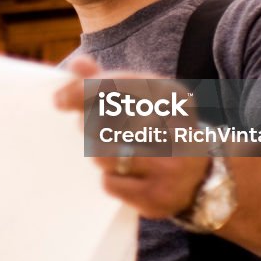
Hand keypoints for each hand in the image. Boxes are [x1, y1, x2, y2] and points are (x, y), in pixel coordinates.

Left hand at [54, 55, 210, 219]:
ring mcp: (169, 166)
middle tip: (84, 125)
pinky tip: (123, 174)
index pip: (118, 85)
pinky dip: (108, 178)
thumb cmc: (161, 130)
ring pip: (104, 152)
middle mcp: (176, 129)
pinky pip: (110, 183)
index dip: (83, 91)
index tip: (60, 100)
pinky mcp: (156, 196)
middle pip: (108, 119)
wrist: (200, 179)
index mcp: (173, 97)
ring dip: (96, 150)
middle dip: (88, 122)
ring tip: (106, 149)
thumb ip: (109, 80)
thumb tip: (78, 64)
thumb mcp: (144, 99)